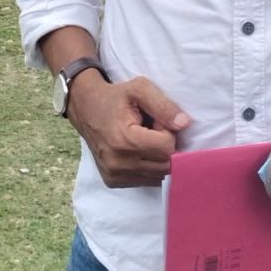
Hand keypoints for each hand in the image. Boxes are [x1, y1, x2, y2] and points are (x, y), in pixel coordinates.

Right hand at [67, 74, 190, 188]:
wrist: (86, 108)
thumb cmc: (115, 97)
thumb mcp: (140, 89)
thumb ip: (163, 105)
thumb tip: (185, 124)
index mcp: (124, 140)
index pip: (167, 147)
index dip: (167, 131)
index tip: (156, 120)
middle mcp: (118, 163)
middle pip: (165, 164)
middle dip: (165, 146)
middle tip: (152, 129)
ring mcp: (114, 175)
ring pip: (158, 175)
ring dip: (158, 157)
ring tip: (144, 139)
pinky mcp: (113, 182)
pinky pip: (147, 180)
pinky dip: (149, 166)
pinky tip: (138, 150)